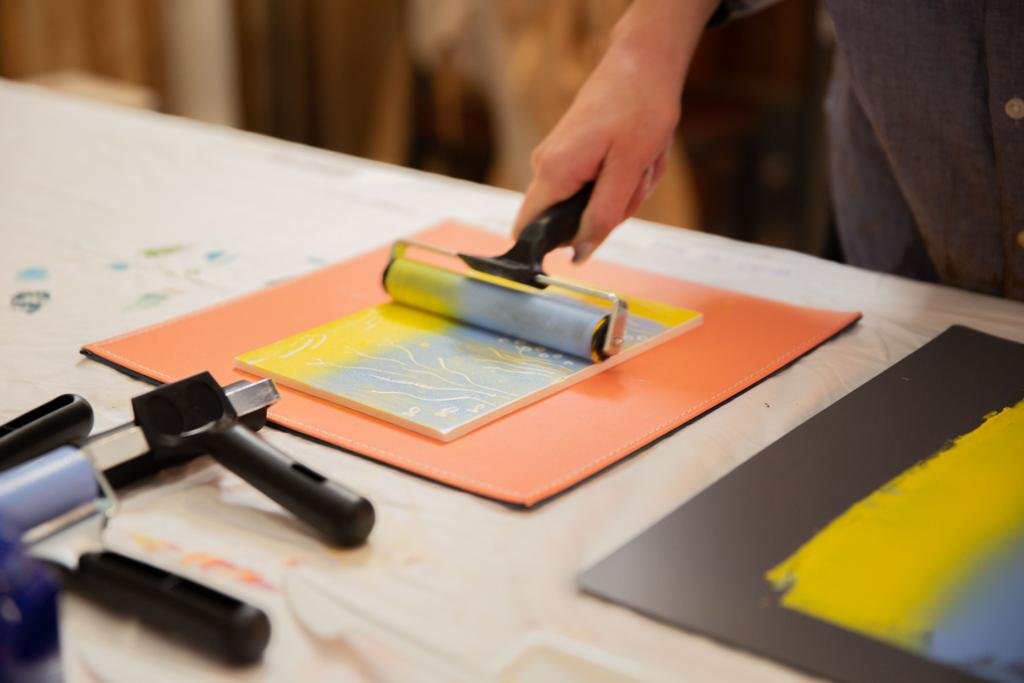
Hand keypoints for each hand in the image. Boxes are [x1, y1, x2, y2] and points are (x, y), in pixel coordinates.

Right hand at [512, 0, 716, 262]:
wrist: (643, 61)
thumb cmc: (640, 109)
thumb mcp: (629, 169)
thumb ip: (603, 215)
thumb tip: (580, 255)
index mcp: (553, 172)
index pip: (528, 229)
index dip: (550, 248)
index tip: (584, 247)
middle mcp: (545, 166)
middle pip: (569, 220)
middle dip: (609, 212)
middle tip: (638, 181)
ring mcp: (556, 158)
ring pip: (587, 203)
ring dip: (622, 193)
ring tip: (642, 162)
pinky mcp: (571, 152)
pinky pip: (594, 185)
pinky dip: (621, 178)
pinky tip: (637, 157)